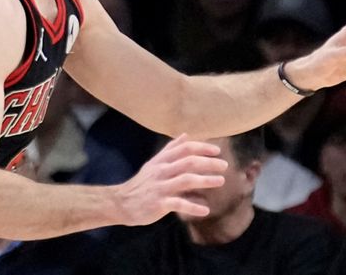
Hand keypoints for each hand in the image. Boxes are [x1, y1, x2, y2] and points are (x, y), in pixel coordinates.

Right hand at [113, 134, 227, 225]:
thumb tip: (185, 135)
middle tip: (224, 165)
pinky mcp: (159, 204)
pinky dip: (193, 206)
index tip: (217, 150)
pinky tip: (205, 210)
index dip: (202, 147)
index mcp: (162, 160)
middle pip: (188, 162)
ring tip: (220, 181)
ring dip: (205, 180)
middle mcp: (162, 171)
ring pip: (185, 180)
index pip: (184, 148)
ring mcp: (160, 187)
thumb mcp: (154, 163)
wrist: (121, 202)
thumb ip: (170, 150)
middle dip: (208, 162)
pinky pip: (178, 204)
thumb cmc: (142, 183)